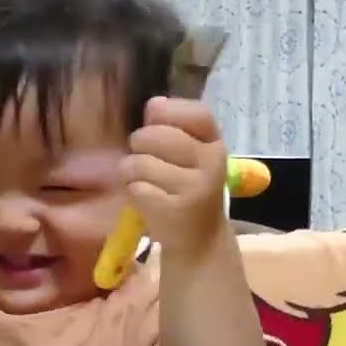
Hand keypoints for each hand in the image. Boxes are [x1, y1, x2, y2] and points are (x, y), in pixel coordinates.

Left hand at [122, 96, 227, 257]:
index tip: (154, 120)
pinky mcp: (176, 211)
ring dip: (130, 172)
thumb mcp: (189, 158)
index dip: (170, 111)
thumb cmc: (187, 191)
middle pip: (155, 135)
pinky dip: (133, 193)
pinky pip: (135, 188)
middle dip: (138, 145)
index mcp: (215, 144)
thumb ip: (172, 129)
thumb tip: (153, 104)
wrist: (199, 241)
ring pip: (139, 162)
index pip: (197, 113)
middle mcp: (211, 163)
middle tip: (144, 161)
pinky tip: (146, 201)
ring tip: (143, 183)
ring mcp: (195, 188)